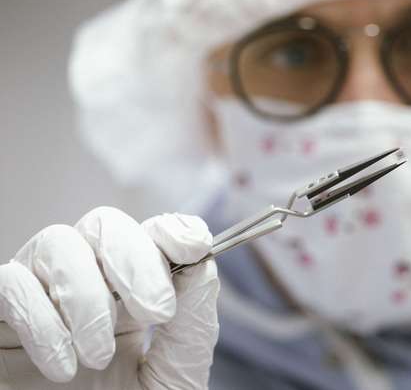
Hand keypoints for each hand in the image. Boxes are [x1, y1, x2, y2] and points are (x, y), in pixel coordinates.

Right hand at [0, 207, 219, 388]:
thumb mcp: (173, 380)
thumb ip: (192, 328)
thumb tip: (204, 265)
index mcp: (136, 300)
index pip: (152, 236)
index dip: (172, 229)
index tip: (193, 246)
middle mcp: (90, 289)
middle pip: (105, 225)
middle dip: (135, 257)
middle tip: (156, 311)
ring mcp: (42, 301)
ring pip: (56, 242)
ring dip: (87, 296)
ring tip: (99, 355)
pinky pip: (9, 284)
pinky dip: (40, 320)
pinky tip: (63, 367)